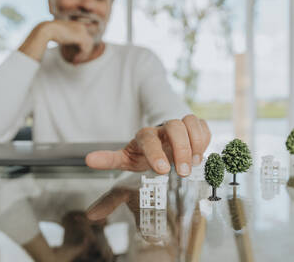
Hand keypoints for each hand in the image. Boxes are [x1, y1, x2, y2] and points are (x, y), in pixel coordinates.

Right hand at [18, 20, 95, 63]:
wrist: (46, 30)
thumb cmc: (50, 33)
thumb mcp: (62, 36)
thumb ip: (69, 39)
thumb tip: (74, 48)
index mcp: (77, 25)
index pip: (84, 38)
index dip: (81, 48)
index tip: (75, 57)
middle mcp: (81, 26)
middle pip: (88, 42)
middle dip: (83, 53)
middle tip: (76, 61)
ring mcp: (82, 31)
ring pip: (89, 45)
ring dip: (83, 55)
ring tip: (75, 61)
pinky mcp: (81, 36)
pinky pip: (86, 48)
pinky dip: (82, 55)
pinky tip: (75, 59)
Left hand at [85, 114, 210, 175]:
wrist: (160, 146)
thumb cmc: (143, 154)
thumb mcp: (126, 159)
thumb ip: (109, 160)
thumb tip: (88, 160)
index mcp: (145, 136)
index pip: (148, 138)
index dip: (155, 152)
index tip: (162, 170)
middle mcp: (163, 128)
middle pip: (174, 126)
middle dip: (181, 149)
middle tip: (183, 171)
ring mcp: (180, 125)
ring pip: (191, 121)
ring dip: (196, 142)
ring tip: (195, 162)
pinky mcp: (194, 127)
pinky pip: (203, 126)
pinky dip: (205, 139)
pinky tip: (200, 155)